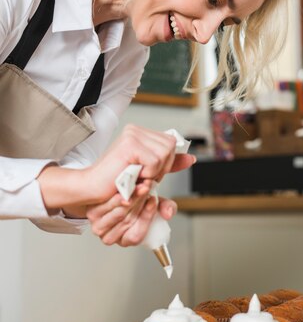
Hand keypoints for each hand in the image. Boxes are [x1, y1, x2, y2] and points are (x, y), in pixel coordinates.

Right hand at [38, 125, 194, 211]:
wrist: (93, 190)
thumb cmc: (116, 183)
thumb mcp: (149, 172)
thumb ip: (169, 164)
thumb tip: (191, 158)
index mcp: (140, 133)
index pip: (171, 142)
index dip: (166, 162)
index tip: (149, 173)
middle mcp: (136, 130)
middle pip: (170, 146)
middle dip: (162, 167)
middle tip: (142, 177)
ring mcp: (132, 135)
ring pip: (165, 153)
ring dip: (154, 172)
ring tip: (137, 176)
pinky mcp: (130, 144)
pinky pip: (155, 161)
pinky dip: (148, 174)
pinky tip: (133, 176)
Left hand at [86, 192, 177, 246]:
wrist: (110, 191)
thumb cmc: (134, 200)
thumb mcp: (152, 203)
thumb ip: (165, 207)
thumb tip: (169, 212)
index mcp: (127, 239)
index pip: (136, 236)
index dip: (146, 217)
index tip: (153, 200)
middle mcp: (112, 237)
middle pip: (128, 221)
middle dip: (140, 202)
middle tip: (148, 187)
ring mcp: (100, 227)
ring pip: (119, 214)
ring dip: (130, 198)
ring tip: (139, 185)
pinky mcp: (92, 214)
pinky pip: (106, 206)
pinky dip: (116, 197)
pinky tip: (124, 188)